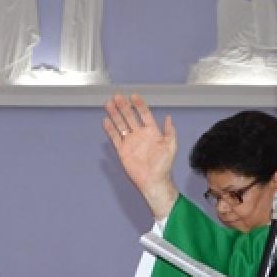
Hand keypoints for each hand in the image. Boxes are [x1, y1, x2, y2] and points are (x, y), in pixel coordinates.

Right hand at [103, 93, 180, 219]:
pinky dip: (110, 130)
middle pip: (129, 117)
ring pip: (121, 125)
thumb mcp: (171, 146)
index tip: (133, 96)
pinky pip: (115, 138)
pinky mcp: (122, 150)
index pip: (144, 114)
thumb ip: (170, 132)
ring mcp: (130, 142)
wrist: (154, 181)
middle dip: (123, 106)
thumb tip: (168, 117)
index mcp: (152, 131)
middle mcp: (139, 134)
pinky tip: (106, 121)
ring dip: (115, 115)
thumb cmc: (164, 165)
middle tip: (117, 97)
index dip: (139, 105)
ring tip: (108, 104)